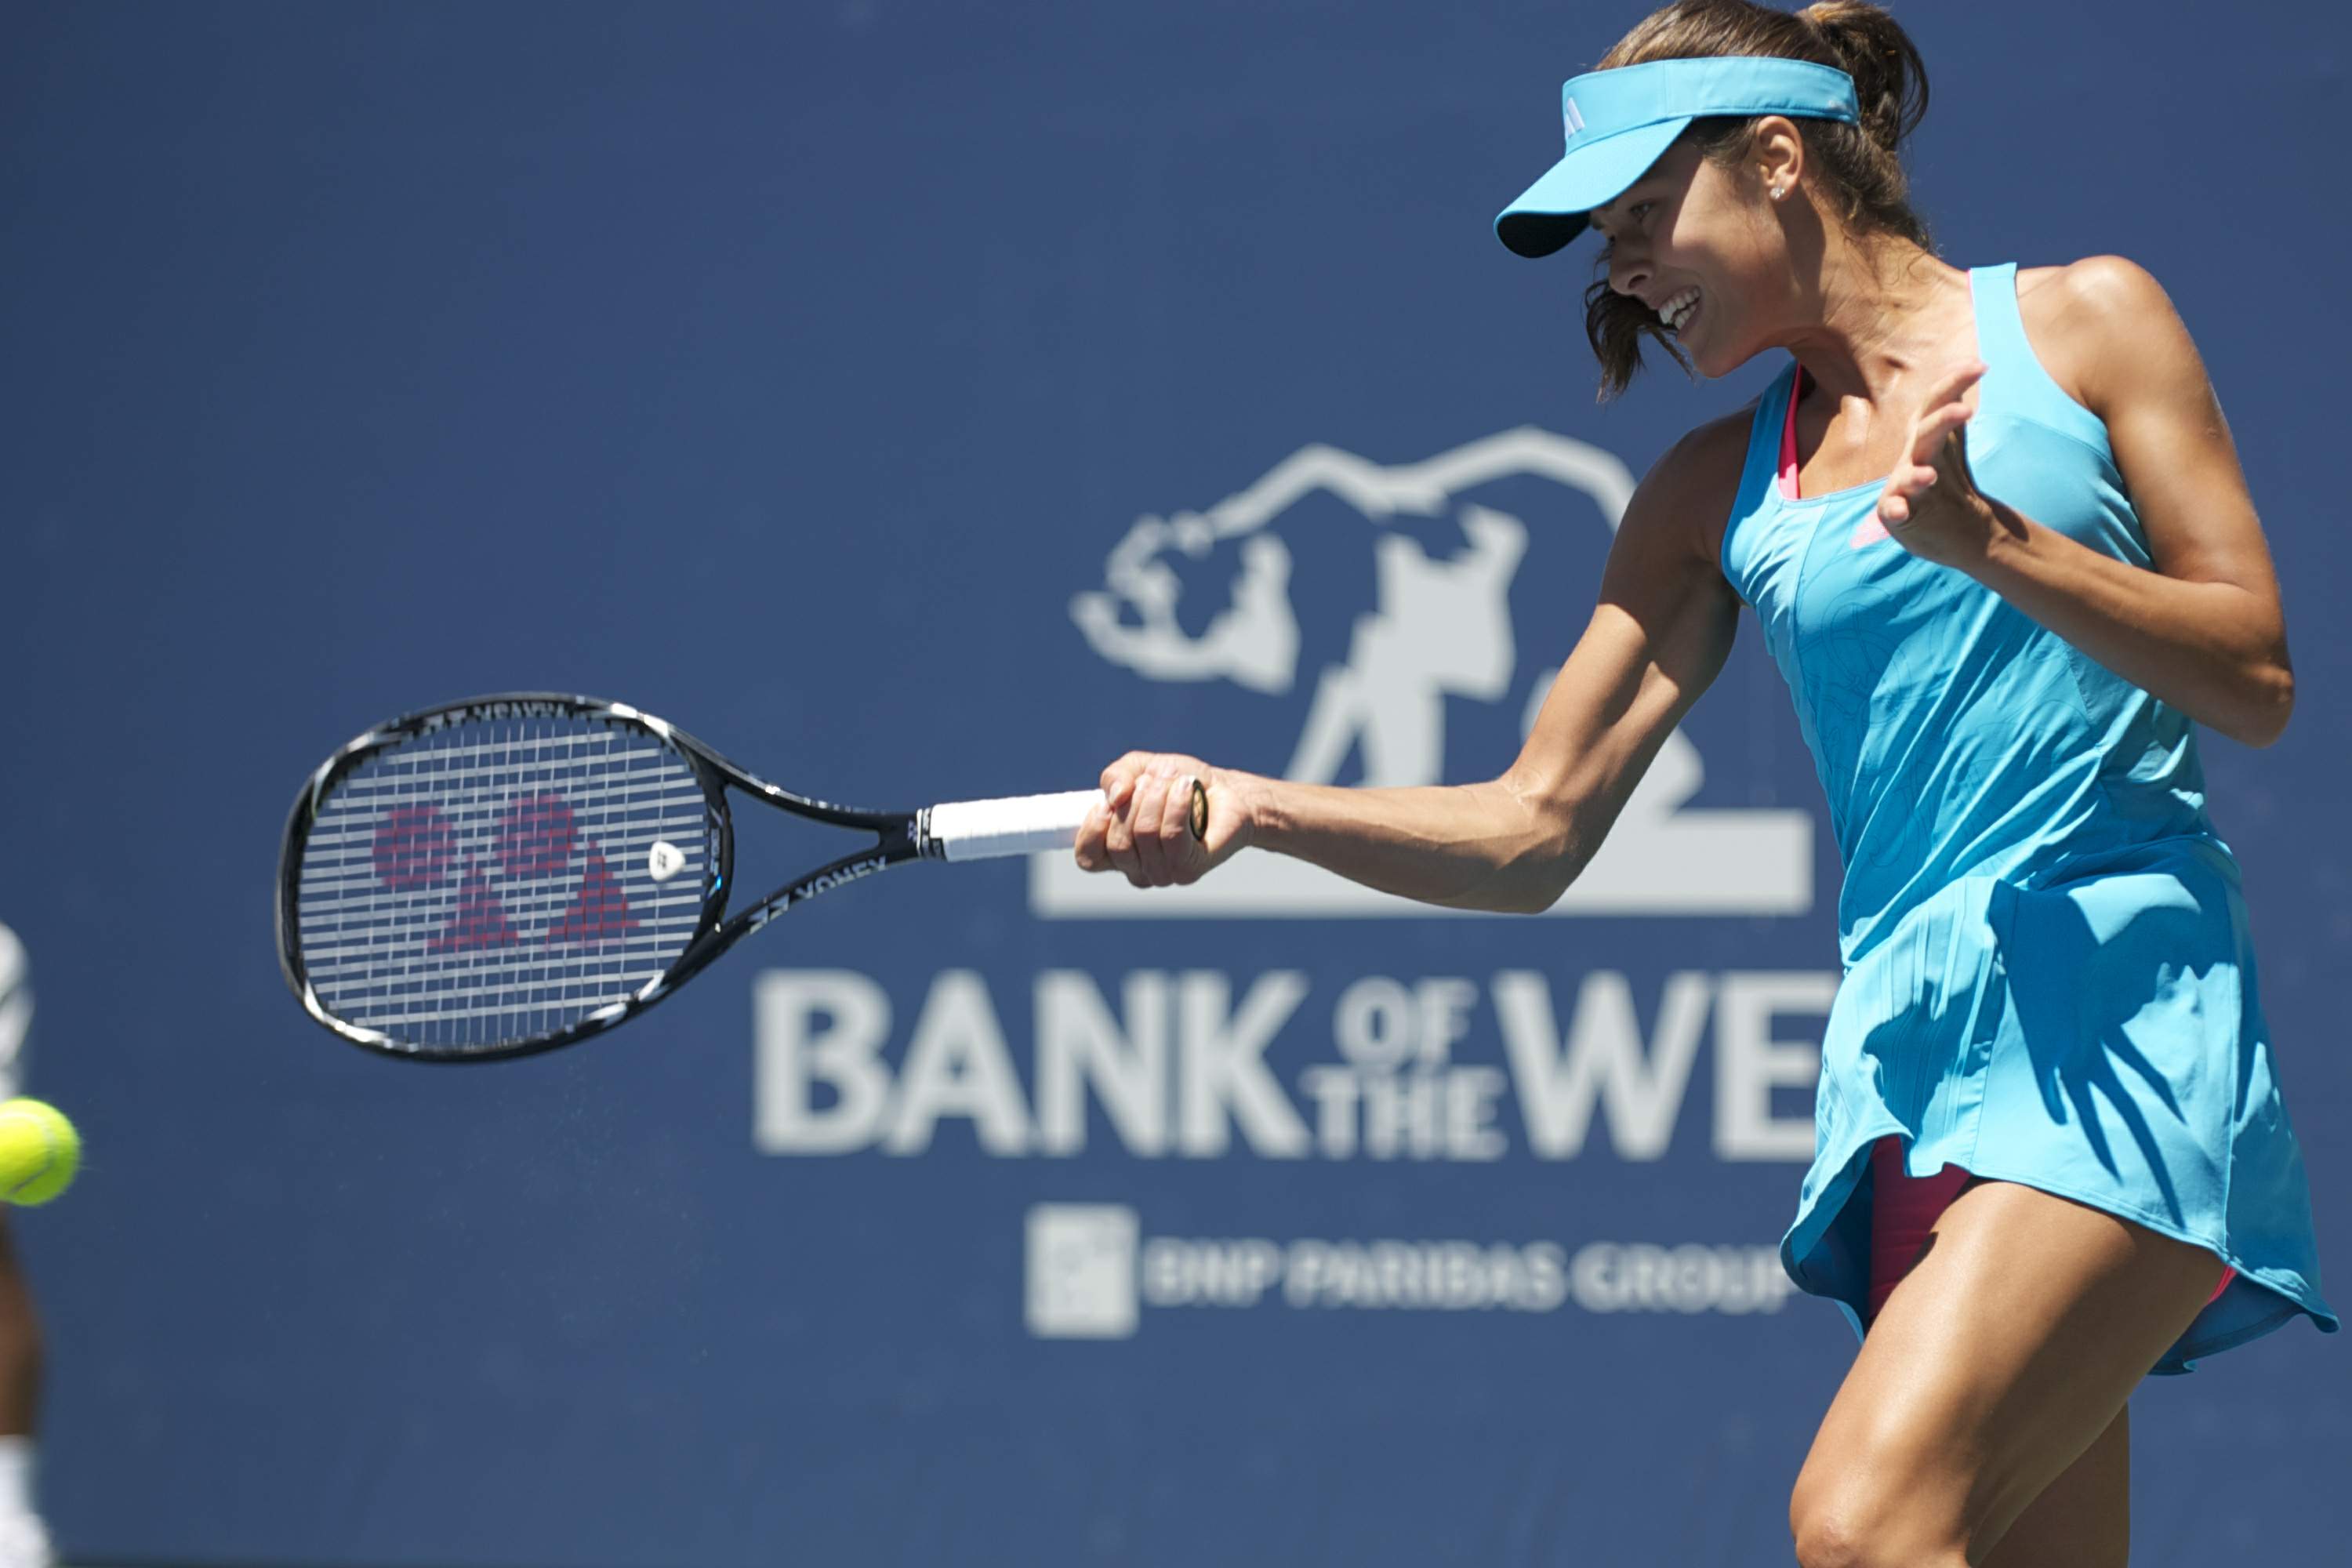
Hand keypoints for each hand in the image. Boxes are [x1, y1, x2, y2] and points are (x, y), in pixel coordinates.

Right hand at [1074, 751, 1255, 887]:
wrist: (1225, 790)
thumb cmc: (1179, 783)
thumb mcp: (1140, 769)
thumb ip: (1116, 777)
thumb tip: (1114, 797)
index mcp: (1117, 852)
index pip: (1087, 859)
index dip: (1091, 830)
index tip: (1107, 803)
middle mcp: (1137, 869)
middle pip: (1118, 843)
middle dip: (1134, 802)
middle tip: (1152, 782)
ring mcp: (1163, 873)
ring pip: (1146, 835)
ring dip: (1157, 797)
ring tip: (1173, 781)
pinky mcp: (1189, 868)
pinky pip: (1173, 836)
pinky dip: (1176, 805)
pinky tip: (1185, 788)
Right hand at [1876, 360, 2001, 565]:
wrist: (1947, 524)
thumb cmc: (1946, 477)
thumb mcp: (1952, 439)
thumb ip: (1956, 404)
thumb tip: (1975, 363)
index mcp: (1928, 435)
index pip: (1937, 402)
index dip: (1954, 383)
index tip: (1982, 366)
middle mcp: (1913, 456)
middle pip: (1924, 432)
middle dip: (1942, 420)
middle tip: (1966, 410)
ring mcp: (1902, 484)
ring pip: (1907, 474)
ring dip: (1916, 474)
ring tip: (1929, 476)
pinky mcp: (1895, 512)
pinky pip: (1891, 508)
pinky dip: (1894, 508)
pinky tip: (1900, 511)